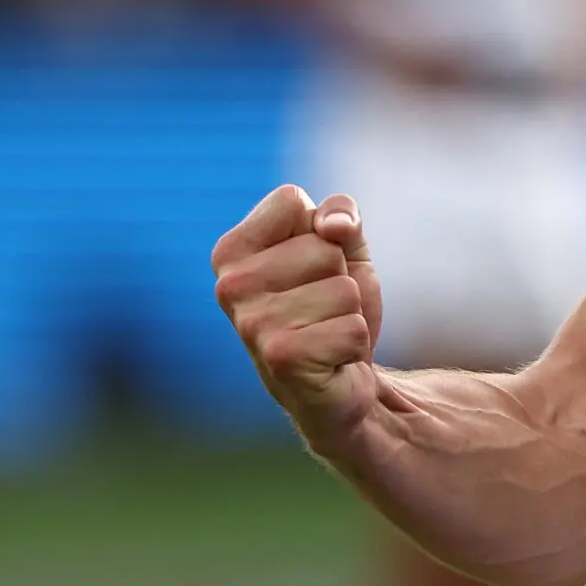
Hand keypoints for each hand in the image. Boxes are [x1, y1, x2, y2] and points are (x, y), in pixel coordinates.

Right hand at [211, 184, 384, 441]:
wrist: (340, 384)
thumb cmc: (332, 308)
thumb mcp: (344, 249)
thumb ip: (341, 215)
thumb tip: (333, 226)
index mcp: (231, 252)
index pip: (291, 201)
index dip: (321, 230)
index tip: (311, 266)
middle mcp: (230, 287)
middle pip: (325, 247)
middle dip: (341, 277)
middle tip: (322, 310)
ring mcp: (252, 325)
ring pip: (344, 290)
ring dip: (350, 314)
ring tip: (326, 333)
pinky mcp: (282, 359)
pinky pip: (352, 328)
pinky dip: (355, 344)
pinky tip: (332, 360)